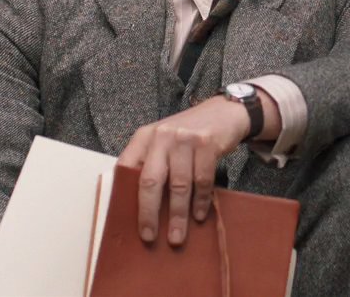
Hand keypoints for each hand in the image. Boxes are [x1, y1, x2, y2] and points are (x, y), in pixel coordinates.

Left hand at [117, 96, 249, 246]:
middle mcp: (162, 135)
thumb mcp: (163, 142)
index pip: (126, 169)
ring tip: (177, 236)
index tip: (130, 221)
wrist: (223, 112)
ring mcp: (185, 138)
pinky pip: (202, 180)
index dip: (126, 198)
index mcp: (144, 137)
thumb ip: (149, 163)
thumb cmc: (188, 135)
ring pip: (178, 185)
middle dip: (150, 213)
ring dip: (178, 215)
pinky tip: (199, 215)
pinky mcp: (207, 143)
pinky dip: (200, 202)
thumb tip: (138, 205)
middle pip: (150, 180)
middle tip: (150, 237)